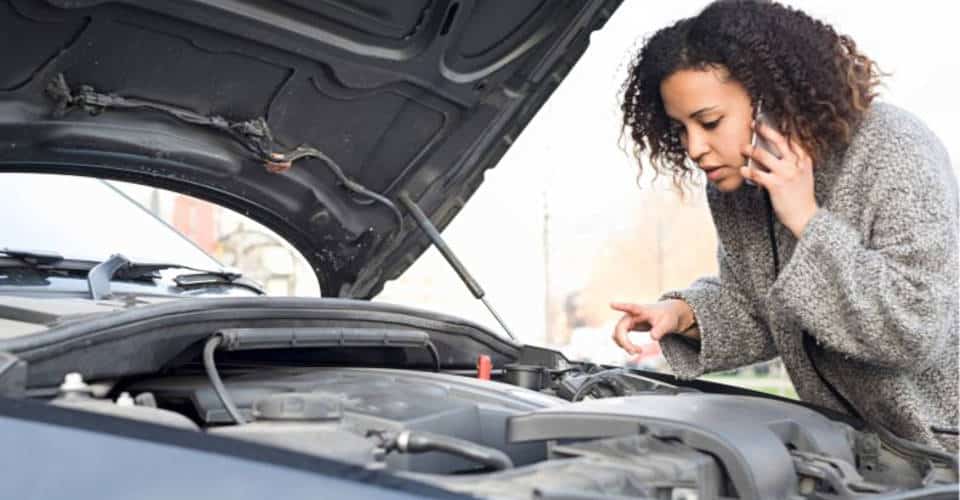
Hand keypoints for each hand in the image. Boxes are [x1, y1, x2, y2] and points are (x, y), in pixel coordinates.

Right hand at [609, 300, 697, 354]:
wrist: (666, 315)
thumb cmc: (667, 316)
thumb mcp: (668, 323)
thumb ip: (661, 330)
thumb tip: (653, 338)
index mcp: (641, 310)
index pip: (630, 307)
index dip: (620, 306)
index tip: (611, 304)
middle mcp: (630, 315)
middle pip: (620, 328)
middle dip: (625, 342)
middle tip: (638, 352)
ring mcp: (627, 321)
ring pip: (617, 334)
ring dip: (624, 345)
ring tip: (639, 351)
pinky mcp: (626, 327)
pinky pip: (618, 336)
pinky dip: (624, 345)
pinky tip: (633, 350)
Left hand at [740, 122, 817, 237]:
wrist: (806, 216)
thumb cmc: (801, 196)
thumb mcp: (803, 174)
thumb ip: (793, 161)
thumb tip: (773, 150)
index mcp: (804, 159)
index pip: (791, 138)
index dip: (780, 127)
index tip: (770, 119)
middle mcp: (795, 164)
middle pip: (778, 140)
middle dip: (764, 129)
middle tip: (754, 124)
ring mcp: (785, 173)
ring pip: (764, 155)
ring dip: (751, 150)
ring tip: (743, 148)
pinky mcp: (775, 185)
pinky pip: (757, 174)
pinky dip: (747, 171)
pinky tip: (742, 170)